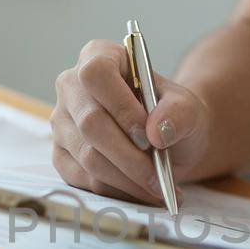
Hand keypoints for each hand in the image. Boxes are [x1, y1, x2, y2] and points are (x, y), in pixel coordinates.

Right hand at [51, 38, 210, 201]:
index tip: (148, 136)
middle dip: (129, 157)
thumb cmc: (172, 114)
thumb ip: (180, 112)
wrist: (166, 138)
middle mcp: (71, 86)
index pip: (96, 74)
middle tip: (159, 177)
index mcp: (99, 56)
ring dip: (127, 179)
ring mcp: (61, 122)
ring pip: (88, 156)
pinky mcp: (61, 155)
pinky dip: (117, 191)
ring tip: (158, 188)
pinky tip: (141, 192)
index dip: (121, 106)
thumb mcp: (188, 108)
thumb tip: (157, 131)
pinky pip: (84, 179)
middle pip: (90, 123)